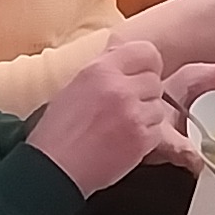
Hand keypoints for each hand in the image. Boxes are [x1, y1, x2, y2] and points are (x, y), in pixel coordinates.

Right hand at [23, 37, 183, 191]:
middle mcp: (119, 88)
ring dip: (146, 116)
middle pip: (155, 81)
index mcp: (100, 70)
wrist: (55, 168)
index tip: (144, 73)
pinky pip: (158, 131)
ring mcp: (133, 114)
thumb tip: (120, 47)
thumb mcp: (75, 86)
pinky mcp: (141, 139)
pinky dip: (146, 137)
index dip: (148, 64)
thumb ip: (103, 66)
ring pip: (158, 107)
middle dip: (145, 93)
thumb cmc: (58, 131)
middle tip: (126, 107)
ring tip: (122, 126)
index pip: (147, 52)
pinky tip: (125, 141)